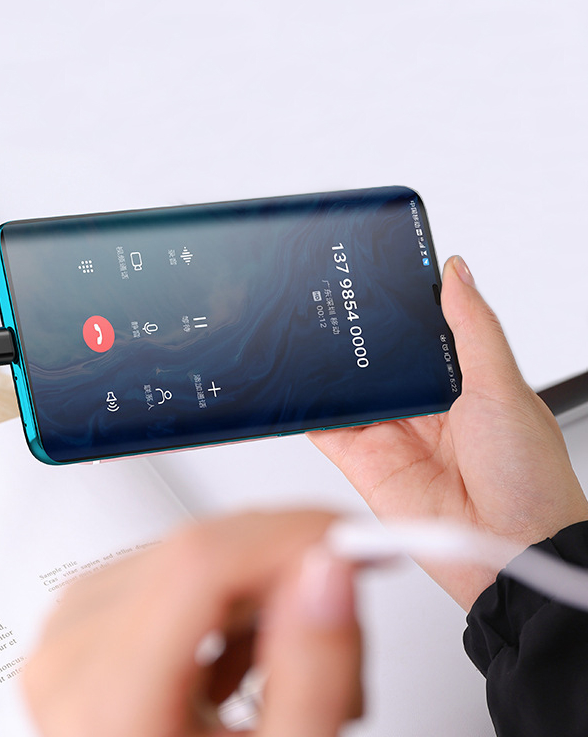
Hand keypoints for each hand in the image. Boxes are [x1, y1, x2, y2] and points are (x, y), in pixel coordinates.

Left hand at [22, 511, 361, 736]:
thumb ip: (313, 673)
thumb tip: (329, 571)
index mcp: (106, 700)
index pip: (200, 563)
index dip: (290, 537)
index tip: (354, 545)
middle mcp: (69, 652)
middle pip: (198, 552)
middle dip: (287, 571)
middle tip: (337, 628)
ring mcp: (68, 631)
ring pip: (189, 554)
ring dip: (256, 592)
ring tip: (279, 676)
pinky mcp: (82, 619)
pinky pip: (167, 572)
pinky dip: (219, 602)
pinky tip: (234, 667)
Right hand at [308, 255, 587, 609]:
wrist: (509, 553)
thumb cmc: (528, 479)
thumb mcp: (503, 386)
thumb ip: (473, 328)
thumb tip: (456, 273)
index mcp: (459, 384)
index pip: (418, 334)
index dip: (398, 307)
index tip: (376, 276)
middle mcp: (421, 409)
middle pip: (376, 360)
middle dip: (355, 335)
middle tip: (334, 301)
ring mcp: (389, 434)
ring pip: (348, 390)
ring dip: (329, 367)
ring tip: (310, 333)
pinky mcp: (362, 462)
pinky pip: (325, 429)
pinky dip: (308, 410)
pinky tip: (298, 387)